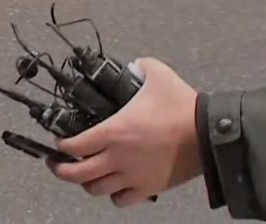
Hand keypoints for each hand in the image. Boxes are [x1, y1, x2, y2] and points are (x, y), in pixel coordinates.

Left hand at [47, 58, 204, 206]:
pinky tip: (113, 186)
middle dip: (61, 170)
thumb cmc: (181, 105)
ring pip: (97, 189)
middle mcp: (118, 157)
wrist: (210, 134)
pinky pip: (122, 200)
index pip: (74, 145)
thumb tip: (133, 65)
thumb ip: (140, 66)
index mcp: (113, 131)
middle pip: (77, 174)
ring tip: (85, 175)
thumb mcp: (157, 74)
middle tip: (56, 164)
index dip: (61, 146)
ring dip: (87, 183)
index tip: (58, 142)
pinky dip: (113, 196)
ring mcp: (133, 176)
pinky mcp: (150, 188)